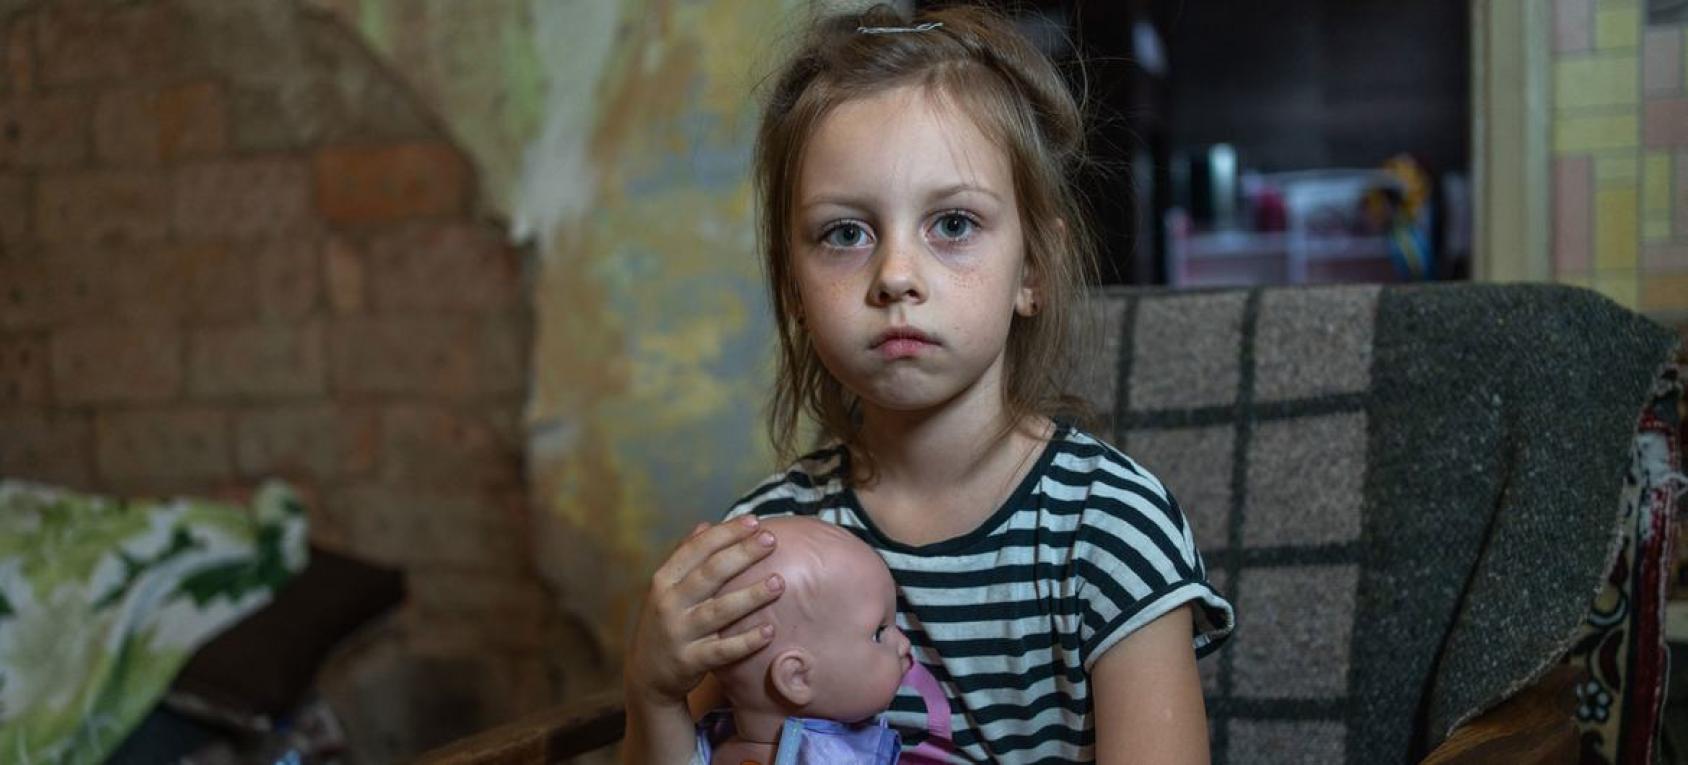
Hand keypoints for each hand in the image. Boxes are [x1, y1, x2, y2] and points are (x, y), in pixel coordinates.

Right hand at [625, 515, 785, 707]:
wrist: (646, 675)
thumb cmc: (665, 622)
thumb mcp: (666, 589)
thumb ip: (685, 557)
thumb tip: (706, 524)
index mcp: (664, 580)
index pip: (696, 549)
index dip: (725, 533)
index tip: (753, 521)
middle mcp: (669, 604)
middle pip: (709, 574)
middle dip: (742, 554)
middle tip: (771, 540)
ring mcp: (679, 634)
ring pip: (719, 611)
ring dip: (750, 596)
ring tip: (779, 582)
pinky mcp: (690, 661)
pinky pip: (722, 651)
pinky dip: (746, 641)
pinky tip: (770, 631)